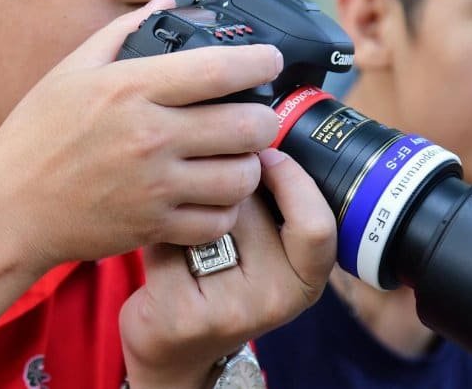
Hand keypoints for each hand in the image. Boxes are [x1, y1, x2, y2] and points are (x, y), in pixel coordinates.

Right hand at [0, 0, 286, 270]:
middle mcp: (150, 136)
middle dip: (263, 117)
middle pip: (249, 126)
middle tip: (254, 114)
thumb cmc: (35, 135)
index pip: (222, 69)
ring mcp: (155, 186)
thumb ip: (123, 32)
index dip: (261, 61)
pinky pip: (218, 220)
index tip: (269, 60)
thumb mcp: (71, 70)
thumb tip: (167, 1)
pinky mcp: (154, 226)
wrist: (8, 207)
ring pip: (242, 177)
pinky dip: (224, 209)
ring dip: (248, 165)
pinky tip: (210, 194)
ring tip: (234, 156)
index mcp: (131, 88)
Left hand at [118, 149, 335, 388]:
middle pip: (250, 209)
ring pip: (205, 221)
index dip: (292, 181)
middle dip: (221, 184)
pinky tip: (156, 238)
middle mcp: (276, 300)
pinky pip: (167, 240)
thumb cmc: (218, 278)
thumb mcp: (261, 248)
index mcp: (305, 280)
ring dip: (184, 203)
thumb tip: (256, 126)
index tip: (267, 153)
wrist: (172, 346)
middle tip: (204, 184)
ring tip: (179, 214)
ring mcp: (230, 311)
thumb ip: (269, 201)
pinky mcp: (184, 313)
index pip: (316, 225)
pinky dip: (155, 229)